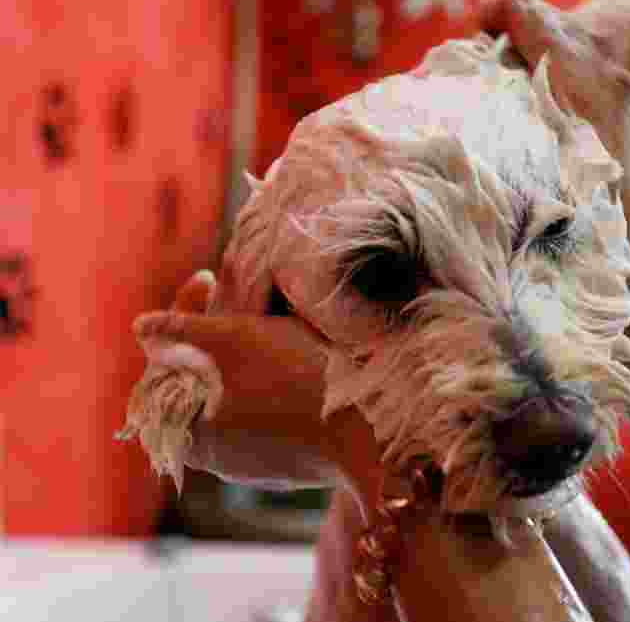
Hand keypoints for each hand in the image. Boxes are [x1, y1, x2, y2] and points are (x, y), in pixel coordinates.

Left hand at [137, 271, 381, 501]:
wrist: (376, 429)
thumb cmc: (298, 381)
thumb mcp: (235, 340)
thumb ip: (182, 329)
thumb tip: (140, 326)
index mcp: (192, 438)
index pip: (164, 367)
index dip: (181, 315)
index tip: (208, 279)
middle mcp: (221, 460)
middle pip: (203, 381)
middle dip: (218, 335)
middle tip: (242, 297)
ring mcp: (262, 463)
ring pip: (241, 395)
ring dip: (251, 357)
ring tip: (275, 321)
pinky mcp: (300, 459)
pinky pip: (275, 411)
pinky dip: (279, 380)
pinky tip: (303, 356)